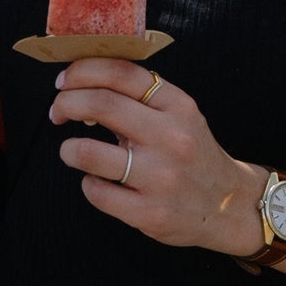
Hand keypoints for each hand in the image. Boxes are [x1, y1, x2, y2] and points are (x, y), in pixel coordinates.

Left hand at [48, 58, 264, 257]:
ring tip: (71, 151)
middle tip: (57, 112)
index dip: (82, 72)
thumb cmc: (192, 154)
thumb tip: (80, 85)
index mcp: (177, 105)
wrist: (228, 205)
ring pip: (88, 153)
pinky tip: (99, 182)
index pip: (121, 73)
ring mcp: (160, 177)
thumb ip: (139, 98)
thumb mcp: (179, 115)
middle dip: (65, 104)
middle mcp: (171, 138)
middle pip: (100, 104)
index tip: (64, 82)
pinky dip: (88, 184)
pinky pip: (96, 192)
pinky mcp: (149, 213)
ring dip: (68, 149)